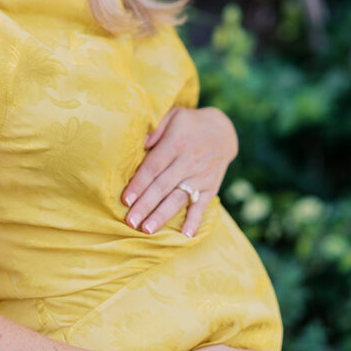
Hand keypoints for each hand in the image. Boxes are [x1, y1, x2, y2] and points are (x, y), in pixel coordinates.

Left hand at [122, 106, 237, 236]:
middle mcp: (189, 161)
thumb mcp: (173, 115)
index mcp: (176, 143)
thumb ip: (155, 129)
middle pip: (163, 186)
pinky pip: (202, 205)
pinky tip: (185, 235)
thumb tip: (140, 144)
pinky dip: (194, 220)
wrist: (224, 130)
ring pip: (178, 198)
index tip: (126, 199)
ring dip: (163, 215)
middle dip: (146, 205)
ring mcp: (201, 176)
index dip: (139, 184)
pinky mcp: (211, 186)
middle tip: (131, 221)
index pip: (153, 167)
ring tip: (147, 229)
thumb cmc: (190, 123)